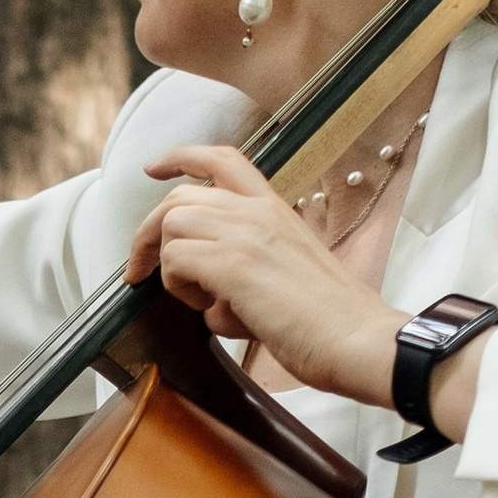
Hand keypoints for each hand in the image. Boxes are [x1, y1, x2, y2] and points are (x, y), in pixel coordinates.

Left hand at [132, 144, 401, 409]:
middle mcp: (257, 212)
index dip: (181, 158)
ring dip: (173, 270)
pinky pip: (176, 261)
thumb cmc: (330, 319)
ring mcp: (245, 234)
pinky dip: (181, 290)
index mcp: (274, 207)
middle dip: (148, 235)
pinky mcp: (234, 266)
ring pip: (171, 227)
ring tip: (203, 301)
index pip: (222, 159)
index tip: (154, 169)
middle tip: (139, 270)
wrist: (357, 339)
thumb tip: (213, 294)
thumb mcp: (289, 269)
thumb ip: (249, 264)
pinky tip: (214, 311)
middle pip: (179, 197)